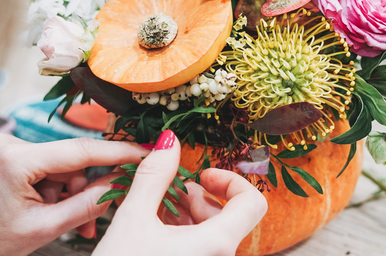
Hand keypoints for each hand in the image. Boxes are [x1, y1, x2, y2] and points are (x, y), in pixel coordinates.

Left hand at [0, 133, 149, 255]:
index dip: (117, 152)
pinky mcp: (7, 153)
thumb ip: (88, 204)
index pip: (80, 150)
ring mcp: (7, 147)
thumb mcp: (44, 228)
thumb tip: (121, 184)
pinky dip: (55, 188)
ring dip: (70, 192)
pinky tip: (52, 209)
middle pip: (71, 160)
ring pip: (61, 166)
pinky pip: (46, 167)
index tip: (143, 151)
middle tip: (96, 216)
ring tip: (66, 221)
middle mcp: (10, 144)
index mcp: (16, 160)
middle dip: (85, 188)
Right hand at [93, 131, 267, 255]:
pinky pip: (203, 251)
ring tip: (158, 213)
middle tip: (172, 194)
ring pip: (215, 235)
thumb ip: (154, 176)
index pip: (253, 203)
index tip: (202, 176)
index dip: (230, 181)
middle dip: (201, 199)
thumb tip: (169, 141)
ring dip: (190, 218)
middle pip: (230, 218)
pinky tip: (156, 234)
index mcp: (216, 245)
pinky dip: (186, 237)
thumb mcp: (133, 220)